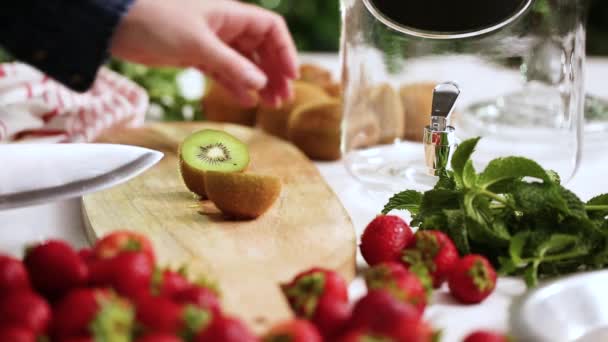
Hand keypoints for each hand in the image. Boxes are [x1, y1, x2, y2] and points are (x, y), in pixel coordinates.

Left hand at [111, 0, 298, 106]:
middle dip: (275, 72)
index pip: (271, 29)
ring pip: (244, 63)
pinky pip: (223, 72)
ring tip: (269, 105)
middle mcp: (225, 27)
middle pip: (261, 49)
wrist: (114, 24)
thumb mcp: (198, 44)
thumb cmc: (155, 21)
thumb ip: (231, 65)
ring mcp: (211, 42)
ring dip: (258, 83)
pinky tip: (245, 101)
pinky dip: (235, 86)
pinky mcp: (195, 56)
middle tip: (283, 99)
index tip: (292, 76)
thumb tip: (261, 83)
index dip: (285, 51)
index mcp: (231, 15)